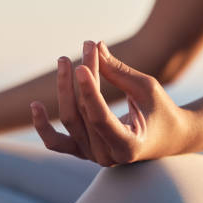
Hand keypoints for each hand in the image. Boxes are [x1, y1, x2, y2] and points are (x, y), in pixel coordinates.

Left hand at [30, 41, 197, 165]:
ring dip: (64, 88)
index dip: (88, 90)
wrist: (167, 137)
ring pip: (70, 120)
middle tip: (86, 45)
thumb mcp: (146, 88)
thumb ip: (118, 72)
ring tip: (64, 59)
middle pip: (84, 112)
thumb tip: (94, 47)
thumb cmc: (161, 110)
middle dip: (83, 76)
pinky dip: (43, 126)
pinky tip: (35, 105)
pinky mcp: (82, 151)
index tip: (81, 63)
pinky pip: (56, 141)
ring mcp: (92, 156)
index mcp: (128, 146)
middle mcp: (107, 157)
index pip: (100, 118)